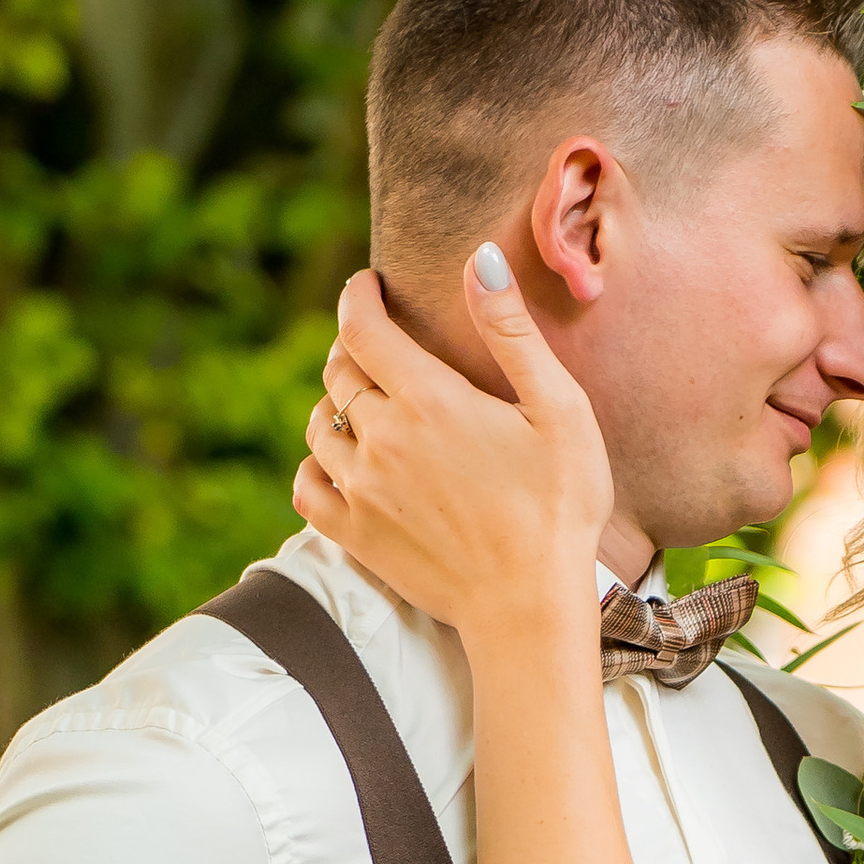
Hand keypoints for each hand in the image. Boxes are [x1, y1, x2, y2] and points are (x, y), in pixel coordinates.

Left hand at [289, 254, 611, 641]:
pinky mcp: (354, 535)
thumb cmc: (558, 507)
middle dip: (353, 350)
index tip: (367, 286)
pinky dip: (314, 466)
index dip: (359, 296)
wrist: (530, 606)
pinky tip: (339, 465)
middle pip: (338, 373)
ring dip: (335, 408)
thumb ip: (512, 331)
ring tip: (362, 407)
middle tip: (376, 349)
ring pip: (318, 426)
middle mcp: (381, 438)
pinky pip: (306, 486)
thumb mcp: (558, 410)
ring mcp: (360, 490)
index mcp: (427, 398)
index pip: (363, 326)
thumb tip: (478, 258)